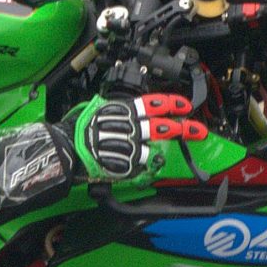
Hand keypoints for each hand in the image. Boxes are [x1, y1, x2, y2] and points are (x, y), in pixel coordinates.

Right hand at [64, 92, 207, 186]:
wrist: (68, 149)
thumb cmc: (80, 129)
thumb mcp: (100, 109)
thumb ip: (120, 110)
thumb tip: (136, 110)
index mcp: (122, 109)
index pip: (152, 104)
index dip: (171, 104)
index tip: (185, 106)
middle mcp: (128, 126)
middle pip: (161, 125)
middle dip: (183, 128)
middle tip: (198, 130)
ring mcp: (128, 145)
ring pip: (156, 144)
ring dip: (171, 144)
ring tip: (186, 141)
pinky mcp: (126, 162)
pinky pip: (144, 161)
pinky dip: (149, 160)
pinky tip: (151, 158)